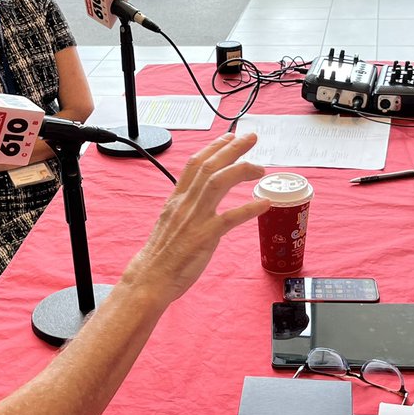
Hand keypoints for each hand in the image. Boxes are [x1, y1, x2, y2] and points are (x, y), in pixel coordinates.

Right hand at [121, 133, 268, 303]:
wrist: (150, 277)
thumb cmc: (161, 254)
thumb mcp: (169, 222)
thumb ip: (184, 208)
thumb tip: (198, 199)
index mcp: (176, 200)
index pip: (194, 164)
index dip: (213, 147)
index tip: (229, 137)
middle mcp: (185, 204)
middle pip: (209, 166)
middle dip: (232, 149)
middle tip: (251, 138)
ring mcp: (194, 219)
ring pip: (218, 182)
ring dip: (241, 170)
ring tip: (259, 168)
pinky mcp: (204, 237)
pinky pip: (229, 218)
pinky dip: (248, 209)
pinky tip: (263, 203)